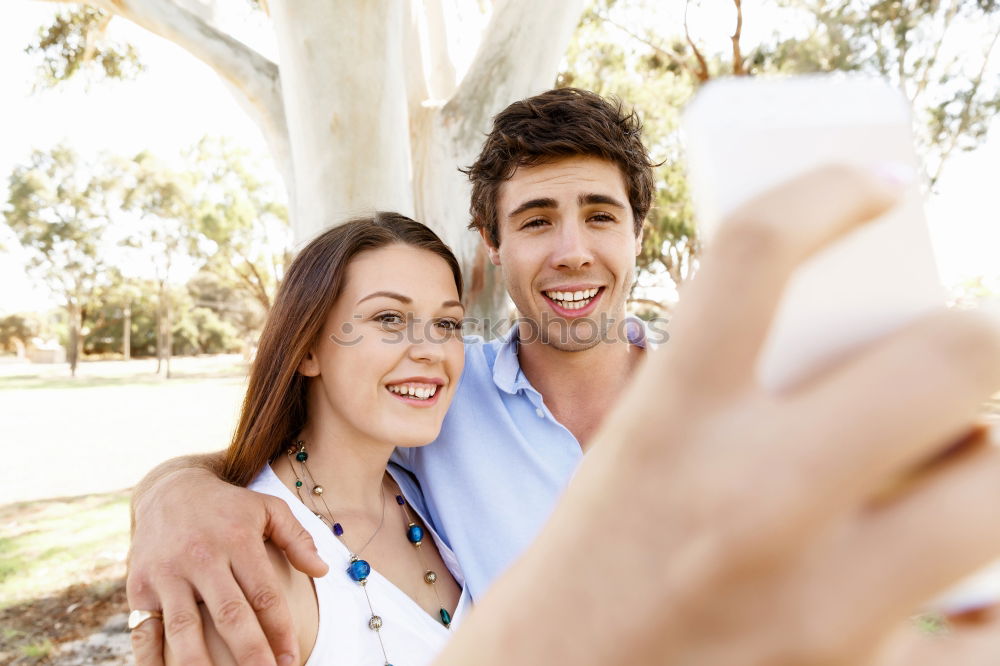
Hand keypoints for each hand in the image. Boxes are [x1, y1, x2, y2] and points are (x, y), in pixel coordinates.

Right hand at [127, 466, 327, 665]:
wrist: (169, 488)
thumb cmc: (228, 506)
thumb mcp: (268, 508)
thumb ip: (297, 538)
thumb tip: (322, 570)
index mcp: (237, 540)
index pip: (263, 594)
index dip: (279, 631)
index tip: (291, 659)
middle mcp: (202, 557)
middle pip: (229, 615)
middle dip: (250, 654)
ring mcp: (167, 573)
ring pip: (185, 629)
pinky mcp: (140, 586)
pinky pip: (144, 632)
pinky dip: (151, 662)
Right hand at [436, 165, 999, 663]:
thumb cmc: (593, 569)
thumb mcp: (635, 458)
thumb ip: (737, 398)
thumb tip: (875, 358)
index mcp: (666, 426)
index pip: (755, 249)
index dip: (828, 188)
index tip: (878, 184)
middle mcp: (747, 502)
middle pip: (948, 356)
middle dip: (971, 339)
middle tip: (955, 353)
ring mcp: (816, 605)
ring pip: (998, 487)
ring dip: (985, 464)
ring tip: (952, 470)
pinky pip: (995, 631)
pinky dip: (991, 601)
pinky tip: (965, 589)